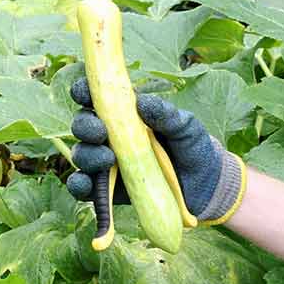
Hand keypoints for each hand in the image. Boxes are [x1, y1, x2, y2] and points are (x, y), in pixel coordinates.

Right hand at [66, 76, 246, 226]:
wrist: (204, 186)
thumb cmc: (192, 147)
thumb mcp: (185, 126)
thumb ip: (166, 114)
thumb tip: (142, 103)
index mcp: (124, 114)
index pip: (96, 99)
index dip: (83, 92)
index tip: (83, 93)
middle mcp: (110, 137)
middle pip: (82, 126)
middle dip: (85, 126)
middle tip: (101, 132)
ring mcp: (106, 164)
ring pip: (81, 156)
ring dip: (86, 156)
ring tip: (108, 159)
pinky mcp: (107, 192)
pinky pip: (84, 188)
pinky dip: (79, 186)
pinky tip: (86, 183)